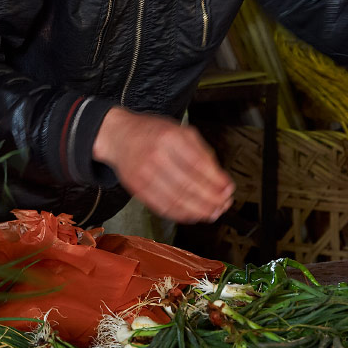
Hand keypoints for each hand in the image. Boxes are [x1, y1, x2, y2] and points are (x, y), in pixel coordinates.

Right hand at [92, 107, 234, 222]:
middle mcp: (156, 155)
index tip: (229, 190)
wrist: (119, 136)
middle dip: (212, 200)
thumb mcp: (181, 131)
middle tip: (224, 205)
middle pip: (190, 186)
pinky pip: (163, 207)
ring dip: (199, 211)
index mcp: (171, 137)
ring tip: (213, 213)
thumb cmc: (153, 133)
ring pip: (177, 200)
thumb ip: (203, 153)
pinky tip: (193, 215)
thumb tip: (222, 181)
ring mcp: (144, 174)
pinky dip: (181, 215)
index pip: (200, 165)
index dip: (217, 182)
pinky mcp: (137, 188)